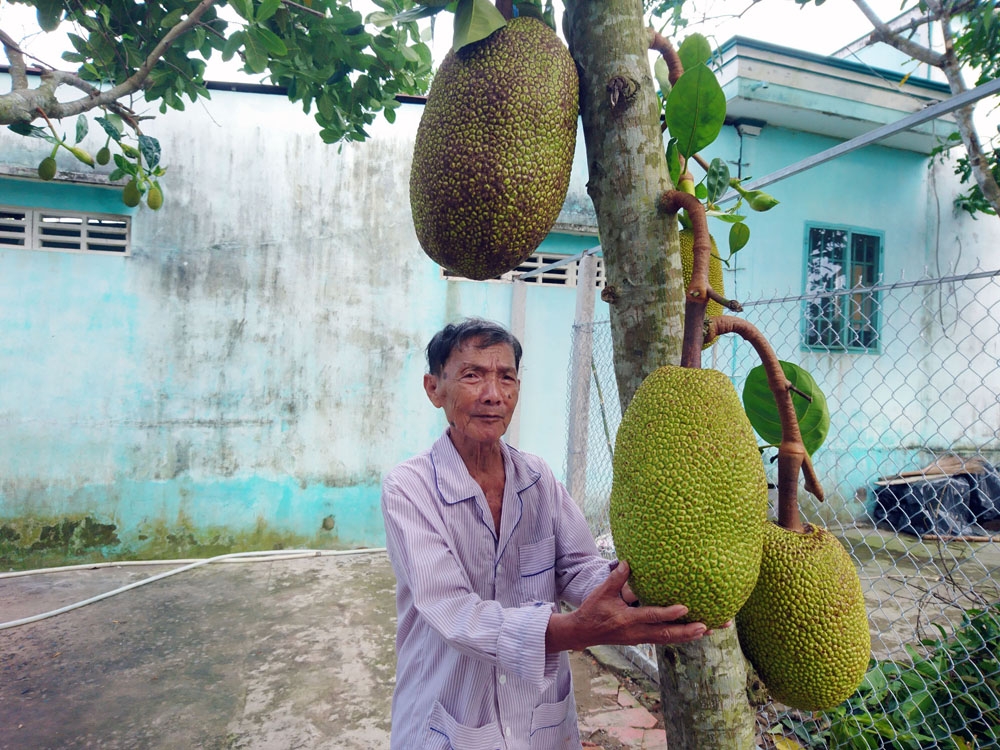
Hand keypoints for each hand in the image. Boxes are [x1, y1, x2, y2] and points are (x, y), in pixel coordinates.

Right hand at [545, 561, 709, 652]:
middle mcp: (637, 632)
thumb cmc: (592, 610)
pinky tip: (695, 633)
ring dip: (689, 636)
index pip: (652, 616)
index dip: (669, 613)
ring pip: (669, 639)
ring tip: (710, 630)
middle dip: (688, 631)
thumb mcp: (601, 592)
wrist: (583, 632)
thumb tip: (630, 562)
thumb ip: (617, 578)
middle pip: (667, 634)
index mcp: (627, 619)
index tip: (685, 608)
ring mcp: (640, 638)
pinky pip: (665, 639)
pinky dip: (680, 637)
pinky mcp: (642, 640)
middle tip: (708, 625)